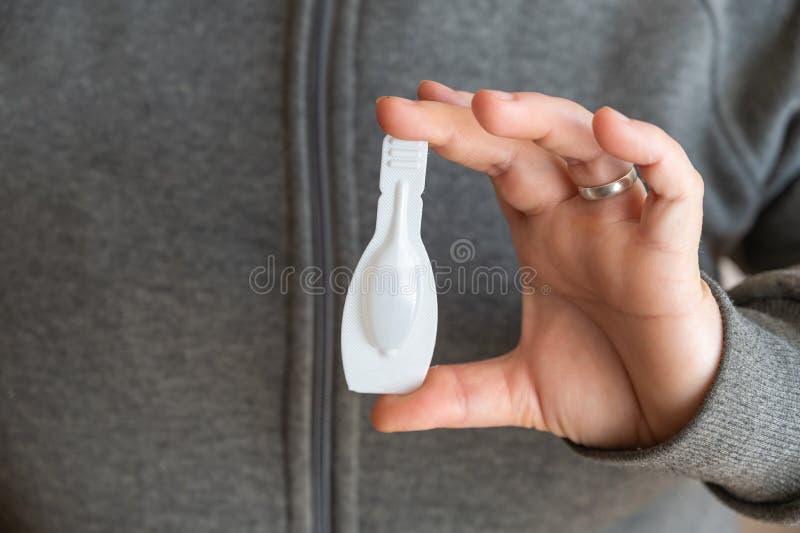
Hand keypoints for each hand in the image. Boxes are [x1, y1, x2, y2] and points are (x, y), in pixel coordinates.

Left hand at [370, 80, 722, 448]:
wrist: (670, 417)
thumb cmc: (605, 386)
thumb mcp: (516, 390)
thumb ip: (451, 395)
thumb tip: (382, 414)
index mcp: (540, 233)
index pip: (494, 163)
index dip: (455, 134)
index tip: (407, 111)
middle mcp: (577, 217)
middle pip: (524, 144)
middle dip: (472, 119)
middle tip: (414, 104)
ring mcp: (624, 226)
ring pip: (587, 146)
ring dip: (541, 119)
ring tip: (488, 108)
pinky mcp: (672, 248)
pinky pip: (670, 181)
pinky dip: (646, 148)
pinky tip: (609, 125)